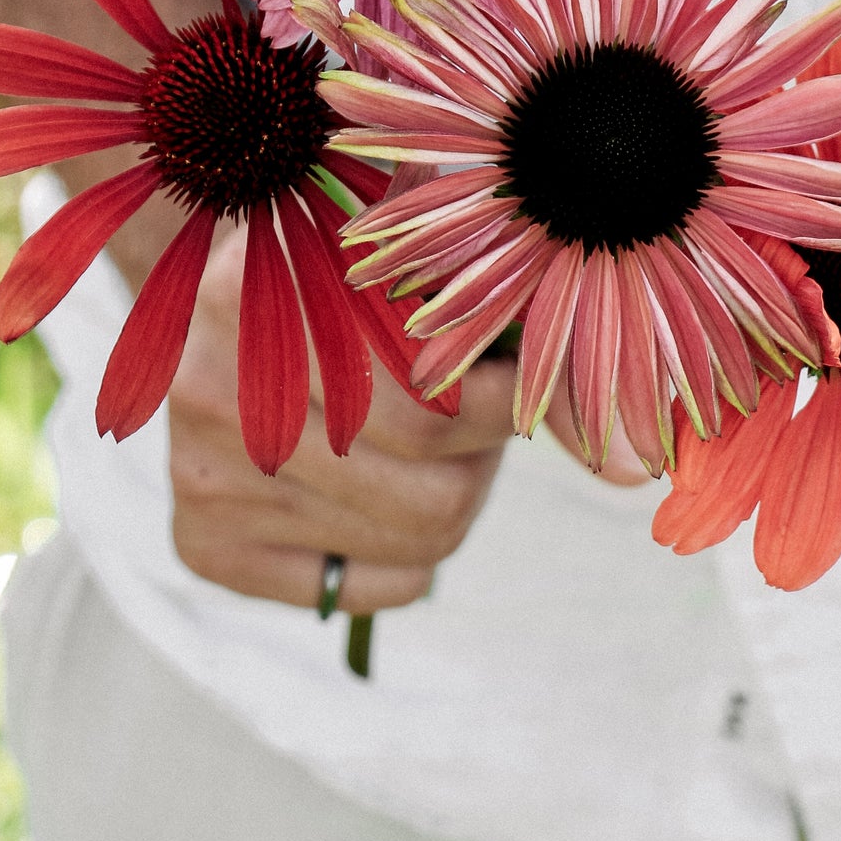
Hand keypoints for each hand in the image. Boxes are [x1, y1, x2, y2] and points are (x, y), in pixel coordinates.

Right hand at [168, 223, 517, 612]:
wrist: (221, 293)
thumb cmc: (350, 261)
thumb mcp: (421, 250)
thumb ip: (528, 335)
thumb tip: (637, 473)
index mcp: (271, 290)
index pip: (438, 402)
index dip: (510, 400)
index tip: (522, 373)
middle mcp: (218, 390)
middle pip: (432, 489)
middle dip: (486, 458)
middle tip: (478, 413)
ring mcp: (204, 474)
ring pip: (413, 543)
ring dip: (455, 498)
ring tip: (436, 446)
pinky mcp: (203, 541)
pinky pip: (360, 590)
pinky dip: (406, 559)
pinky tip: (389, 496)